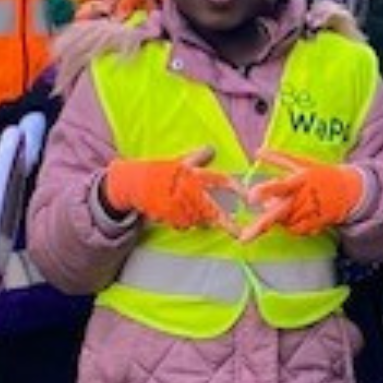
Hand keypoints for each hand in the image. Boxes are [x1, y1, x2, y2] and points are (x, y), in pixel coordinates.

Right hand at [102, 146, 239, 230]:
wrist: (135, 184)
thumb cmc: (159, 171)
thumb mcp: (180, 161)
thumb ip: (198, 157)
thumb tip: (212, 149)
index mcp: (194, 176)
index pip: (221, 181)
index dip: (236, 189)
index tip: (247, 196)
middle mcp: (190, 194)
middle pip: (213, 212)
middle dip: (226, 224)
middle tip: (238, 233)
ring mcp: (180, 208)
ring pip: (200, 220)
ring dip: (203, 219)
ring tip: (192, 210)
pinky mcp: (171, 218)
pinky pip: (185, 224)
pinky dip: (187, 221)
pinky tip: (180, 212)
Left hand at [240, 149, 364, 238]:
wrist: (349, 190)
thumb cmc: (322, 174)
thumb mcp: (302, 163)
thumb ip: (279, 158)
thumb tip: (258, 150)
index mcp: (300, 180)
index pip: (280, 186)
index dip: (265, 191)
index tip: (251, 198)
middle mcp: (304, 198)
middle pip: (279, 214)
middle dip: (261, 226)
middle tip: (243, 238)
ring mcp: (310, 213)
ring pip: (284, 222)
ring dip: (280, 217)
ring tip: (290, 205)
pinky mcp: (315, 224)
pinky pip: (295, 230)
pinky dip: (291, 225)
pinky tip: (297, 214)